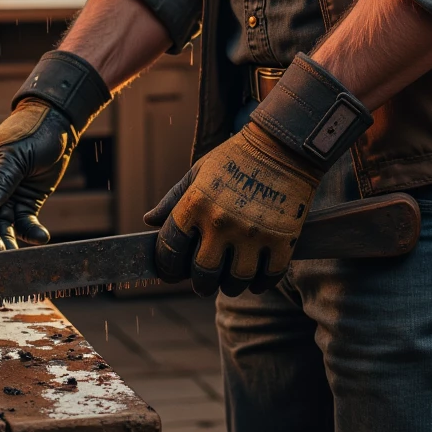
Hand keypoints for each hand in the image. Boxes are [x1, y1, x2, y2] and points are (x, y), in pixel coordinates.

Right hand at [0, 101, 75, 251]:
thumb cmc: (31, 130)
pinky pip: (23, 224)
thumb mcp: (15, 153)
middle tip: (0, 258)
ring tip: (16, 257)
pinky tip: (42, 237)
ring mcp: (3, 199)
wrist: (58, 124)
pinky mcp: (23, 205)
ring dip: (7, 243)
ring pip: (0, 228)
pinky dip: (31, 232)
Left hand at [144, 120, 319, 295]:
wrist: (282, 146)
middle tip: (204, 280)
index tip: (171, 271)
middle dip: (200, 283)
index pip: (170, 249)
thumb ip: (173, 199)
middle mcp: (221, 222)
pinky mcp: (282, 240)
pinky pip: (268, 278)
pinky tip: (256, 276)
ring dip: (231, 285)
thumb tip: (149, 221)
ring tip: (230, 278)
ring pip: (235, 282)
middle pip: (203, 275)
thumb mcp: (198, 171)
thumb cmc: (235, 158)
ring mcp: (252, 233)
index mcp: (196, 204)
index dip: (167, 266)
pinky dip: (261, 283)